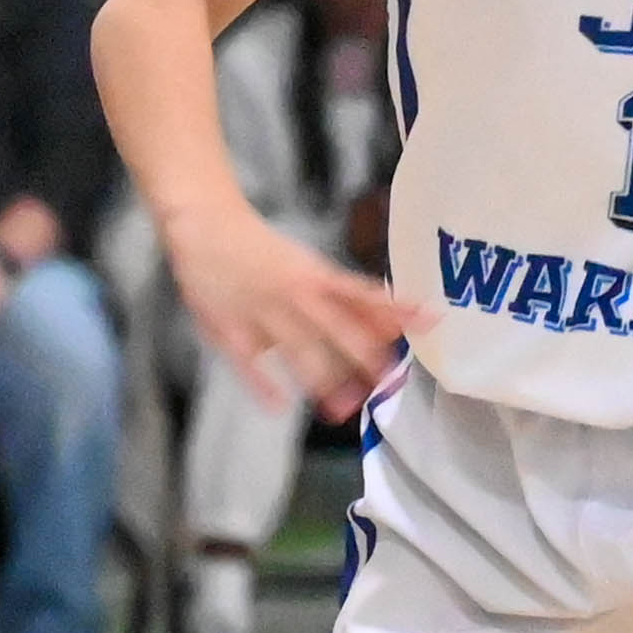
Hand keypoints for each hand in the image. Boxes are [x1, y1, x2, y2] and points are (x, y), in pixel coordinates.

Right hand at [169, 203, 419, 419]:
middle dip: (363, 356)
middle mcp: (294, 294)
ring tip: (343, 409)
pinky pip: (248, 360)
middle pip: (336, 327)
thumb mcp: (307, 271)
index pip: (363, 295)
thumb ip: (343, 299)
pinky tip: (278, 405)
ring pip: (297, 349)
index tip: (426, 322)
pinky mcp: (230, 328)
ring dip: (322, 381)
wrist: (206, 223)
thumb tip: (388, 326)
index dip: (395, 310)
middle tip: (386, 381)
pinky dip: (262, 383)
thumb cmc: (263, 254)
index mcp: (316, 277)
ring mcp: (261, 311)